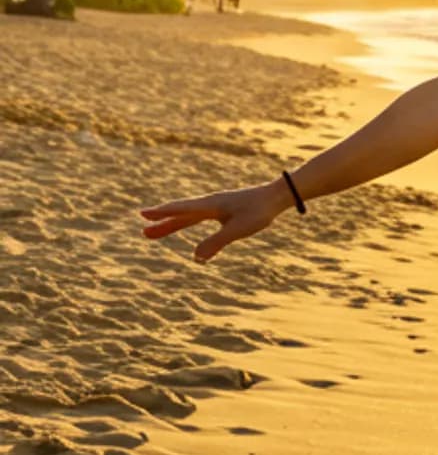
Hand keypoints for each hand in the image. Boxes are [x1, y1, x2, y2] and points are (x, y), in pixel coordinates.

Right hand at [139, 179, 290, 262]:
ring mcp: (215, 206)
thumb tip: (195, 258)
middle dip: (162, 223)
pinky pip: (197, 216)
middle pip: (180, 214)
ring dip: (170, 223)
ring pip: (187, 215)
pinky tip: (181, 224)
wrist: (276, 196)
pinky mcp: (222, 209)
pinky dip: (184, 221)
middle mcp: (209, 203)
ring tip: (153, 232)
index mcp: (210, 205)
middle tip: (143, 231)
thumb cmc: (259, 211)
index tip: (143, 214)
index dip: (162, 213)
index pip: (181, 210)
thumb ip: (216, 243)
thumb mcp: (238, 230)